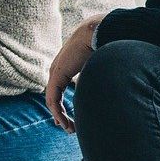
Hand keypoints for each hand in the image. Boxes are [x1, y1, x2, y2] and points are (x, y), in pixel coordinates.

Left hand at [45, 14, 102, 132]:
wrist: (97, 31)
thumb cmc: (102, 44)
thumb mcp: (98, 65)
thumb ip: (95, 77)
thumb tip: (106, 89)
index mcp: (66, 67)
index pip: (59, 89)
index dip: (63, 106)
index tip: (69, 119)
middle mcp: (58, 70)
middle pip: (54, 97)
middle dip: (60, 114)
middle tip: (68, 128)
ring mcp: (55, 73)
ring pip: (53, 100)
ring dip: (60, 116)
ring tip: (69, 129)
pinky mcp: (56, 76)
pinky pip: (53, 98)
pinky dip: (58, 111)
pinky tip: (63, 121)